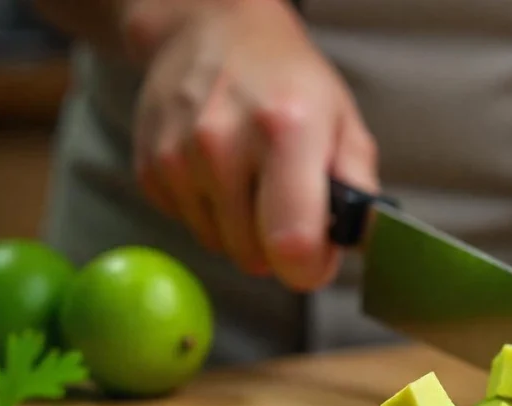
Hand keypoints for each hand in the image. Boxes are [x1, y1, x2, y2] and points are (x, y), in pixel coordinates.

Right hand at [128, 0, 377, 289]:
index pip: (292, 244)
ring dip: (243, 230)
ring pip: (221, 247)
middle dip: (279, 248)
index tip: (318, 256)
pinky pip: (191, 227)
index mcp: (286, 129)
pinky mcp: (149, 168)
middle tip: (289, 205)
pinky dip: (212, 214)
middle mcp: (223, 142)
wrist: (211, 30)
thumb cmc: (289, 81)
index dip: (310, 268)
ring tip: (253, 179)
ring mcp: (178, 155)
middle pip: (255, 256)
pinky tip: (221, 173)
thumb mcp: (344, 122)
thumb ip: (359, 188)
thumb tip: (361, 244)